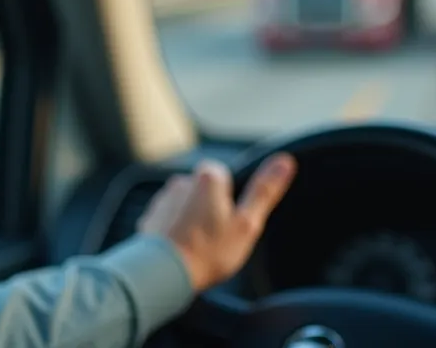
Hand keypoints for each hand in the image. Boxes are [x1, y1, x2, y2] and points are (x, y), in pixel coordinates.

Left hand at [137, 153, 296, 291]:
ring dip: (193, 223)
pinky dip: (176, 233)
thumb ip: (264, 191)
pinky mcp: (150, 217)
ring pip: (188, 207)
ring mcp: (162, 199)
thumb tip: (285, 161)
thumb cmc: (208, 252)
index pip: (227, 178)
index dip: (232, 203)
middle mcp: (182, 180)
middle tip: (216, 239)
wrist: (163, 275)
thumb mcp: (247, 224)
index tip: (229, 224)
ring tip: (198, 247)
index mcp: (208, 177)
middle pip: (207, 193)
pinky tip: (181, 251)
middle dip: (212, 212)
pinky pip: (170, 221)